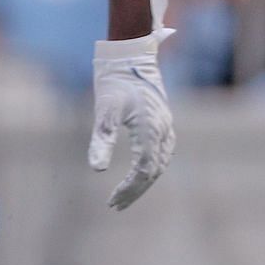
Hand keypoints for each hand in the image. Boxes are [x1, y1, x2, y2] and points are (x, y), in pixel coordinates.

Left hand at [89, 39, 174, 208]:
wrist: (130, 58)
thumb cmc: (114, 84)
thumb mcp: (104, 111)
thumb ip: (102, 140)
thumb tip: (98, 170)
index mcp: (151, 130)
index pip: (143, 170)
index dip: (128, 189)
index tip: (111, 201)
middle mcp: (163, 131)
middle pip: (153, 171)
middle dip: (134, 191)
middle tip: (115, 206)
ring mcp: (166, 127)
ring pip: (160, 164)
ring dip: (143, 183)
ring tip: (124, 197)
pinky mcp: (164, 123)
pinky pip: (162, 154)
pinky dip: (151, 170)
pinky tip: (139, 176)